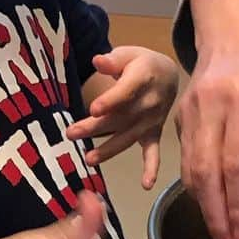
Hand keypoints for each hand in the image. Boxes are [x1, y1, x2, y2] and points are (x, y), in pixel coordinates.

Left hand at [68, 47, 178, 188]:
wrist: (168, 75)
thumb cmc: (141, 64)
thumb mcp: (129, 54)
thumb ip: (113, 59)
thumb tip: (98, 61)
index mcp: (142, 80)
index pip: (125, 93)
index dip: (111, 101)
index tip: (93, 110)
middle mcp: (148, 103)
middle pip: (120, 117)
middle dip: (96, 127)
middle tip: (70, 133)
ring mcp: (151, 122)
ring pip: (128, 136)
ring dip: (109, 149)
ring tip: (89, 158)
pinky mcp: (152, 134)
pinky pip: (153, 152)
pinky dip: (151, 168)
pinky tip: (146, 185)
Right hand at [176, 0, 238, 238]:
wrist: (234, 30)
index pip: (236, 165)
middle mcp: (210, 108)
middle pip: (206, 173)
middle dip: (216, 216)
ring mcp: (188, 112)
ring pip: (189, 170)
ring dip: (204, 207)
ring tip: (222, 236)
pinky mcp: (178, 117)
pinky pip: (185, 160)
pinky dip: (198, 187)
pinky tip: (216, 205)